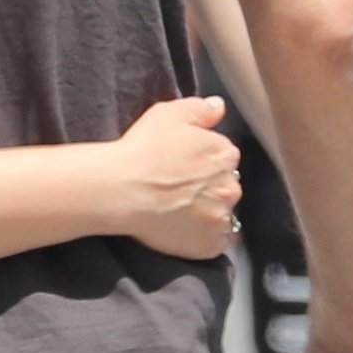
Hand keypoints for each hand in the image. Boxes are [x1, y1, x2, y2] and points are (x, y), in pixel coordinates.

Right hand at [103, 91, 243, 255]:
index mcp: (225, 154)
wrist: (122, 189)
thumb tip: (218, 107)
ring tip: (179, 213)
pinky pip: (215, 243)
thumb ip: (201, 109)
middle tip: (179, 190)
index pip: (224, 157)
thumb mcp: (170, 114)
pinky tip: (184, 231)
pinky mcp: (208, 245)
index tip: (184, 166)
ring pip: (221, 216)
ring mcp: (220, 219)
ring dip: (208, 214)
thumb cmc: (142, 149)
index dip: (203, 161)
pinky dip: (204, 239)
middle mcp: (230, 187)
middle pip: (225, 187)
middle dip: (209, 188)